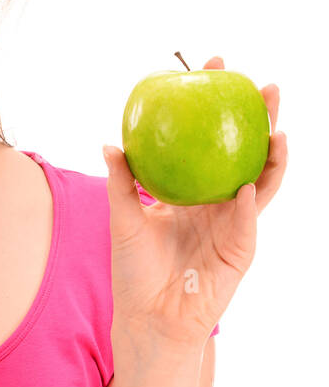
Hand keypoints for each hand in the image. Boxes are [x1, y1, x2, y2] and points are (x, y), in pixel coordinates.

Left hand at [102, 56, 287, 349]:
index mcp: (195, 190)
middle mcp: (220, 202)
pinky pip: (247, 226)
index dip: (217, 105)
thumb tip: (110, 142)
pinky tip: (246, 189)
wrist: (147, 318)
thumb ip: (121, 183)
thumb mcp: (124, 220)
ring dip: (273, 156)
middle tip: (267, 86)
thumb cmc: (134, 273)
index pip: (212, 140)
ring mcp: (235, 225)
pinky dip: (248, 207)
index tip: (216, 68)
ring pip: (263, 183)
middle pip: (249, 152)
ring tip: (277, 127)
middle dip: (263, 119)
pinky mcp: (240, 252)